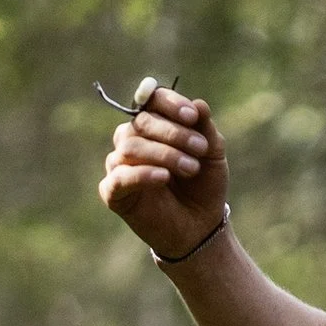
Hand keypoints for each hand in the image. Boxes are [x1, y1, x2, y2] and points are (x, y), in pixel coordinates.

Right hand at [99, 79, 230, 261]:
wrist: (200, 226)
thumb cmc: (203, 186)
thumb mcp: (212, 154)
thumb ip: (205, 129)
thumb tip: (199, 104)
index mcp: (154, 125)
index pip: (151, 100)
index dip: (170, 104)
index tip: (192, 116)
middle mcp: (132, 140)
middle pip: (141, 122)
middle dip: (173, 133)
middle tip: (200, 149)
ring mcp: (119, 165)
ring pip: (130, 146)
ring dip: (164, 154)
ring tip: (190, 168)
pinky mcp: (112, 191)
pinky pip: (119, 176)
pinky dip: (142, 174)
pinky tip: (164, 177)